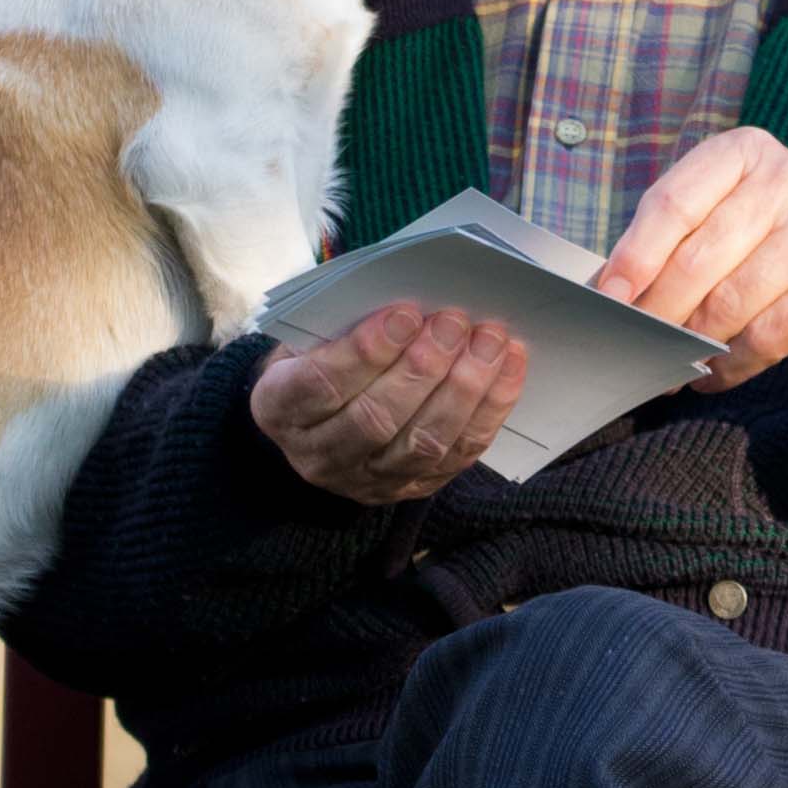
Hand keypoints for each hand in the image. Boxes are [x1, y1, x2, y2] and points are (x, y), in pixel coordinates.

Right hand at [251, 304, 530, 503]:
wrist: (316, 418)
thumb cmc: (316, 357)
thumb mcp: (307, 335)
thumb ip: (344, 321)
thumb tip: (412, 299)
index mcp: (279, 409)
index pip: (320, 387)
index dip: (365, 352)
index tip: (406, 313)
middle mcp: (318, 456)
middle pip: (376, 420)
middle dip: (423, 367)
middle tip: (455, 321)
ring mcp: (367, 481)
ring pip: (423, 443)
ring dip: (465, 388)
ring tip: (490, 339)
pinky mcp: (413, 488)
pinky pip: (459, 454)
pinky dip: (491, 408)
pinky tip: (508, 364)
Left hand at [594, 127, 787, 390]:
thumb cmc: (766, 230)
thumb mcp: (723, 208)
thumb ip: (671, 237)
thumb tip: (613, 292)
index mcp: (742, 151)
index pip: (675, 204)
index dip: (636, 255)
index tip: (609, 297)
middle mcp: (784, 181)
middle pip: (699, 259)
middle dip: (658, 311)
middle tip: (633, 342)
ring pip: (731, 303)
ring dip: (691, 343)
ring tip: (668, 362)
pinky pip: (769, 336)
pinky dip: (730, 363)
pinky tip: (710, 372)